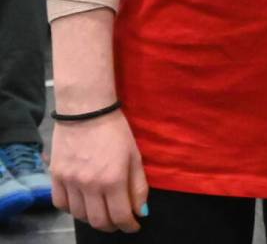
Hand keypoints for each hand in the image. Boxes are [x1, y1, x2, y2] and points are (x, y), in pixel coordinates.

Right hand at [50, 110, 148, 232]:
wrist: (86, 110)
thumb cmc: (115, 130)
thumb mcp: (134, 155)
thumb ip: (138, 185)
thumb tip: (141, 211)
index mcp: (113, 179)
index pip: (120, 216)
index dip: (129, 225)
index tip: (134, 225)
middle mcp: (90, 185)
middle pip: (99, 221)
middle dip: (112, 226)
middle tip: (119, 221)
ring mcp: (70, 182)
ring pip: (80, 216)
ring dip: (93, 219)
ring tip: (102, 212)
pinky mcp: (56, 177)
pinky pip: (61, 204)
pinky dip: (72, 210)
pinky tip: (82, 203)